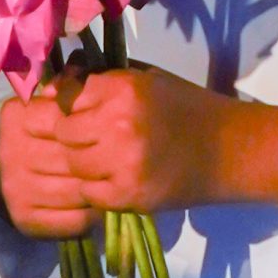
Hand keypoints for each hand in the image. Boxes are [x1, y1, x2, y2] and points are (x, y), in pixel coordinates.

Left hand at [0, 64, 277, 235]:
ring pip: (68, 164)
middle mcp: (119, 125)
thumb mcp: (145, 81)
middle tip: (56, 134)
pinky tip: (97, 178)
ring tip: (78, 156)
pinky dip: (86, 187)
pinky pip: (87, 193)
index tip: (47, 105)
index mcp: (124, 89)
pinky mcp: (128, 196)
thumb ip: (101, 83)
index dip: (52, 102)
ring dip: (69, 162)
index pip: (64, 95)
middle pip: (59, 132)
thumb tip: (55, 85)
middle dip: (55, 134)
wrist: (230, 150)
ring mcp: (122, 164)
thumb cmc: (186, 107)